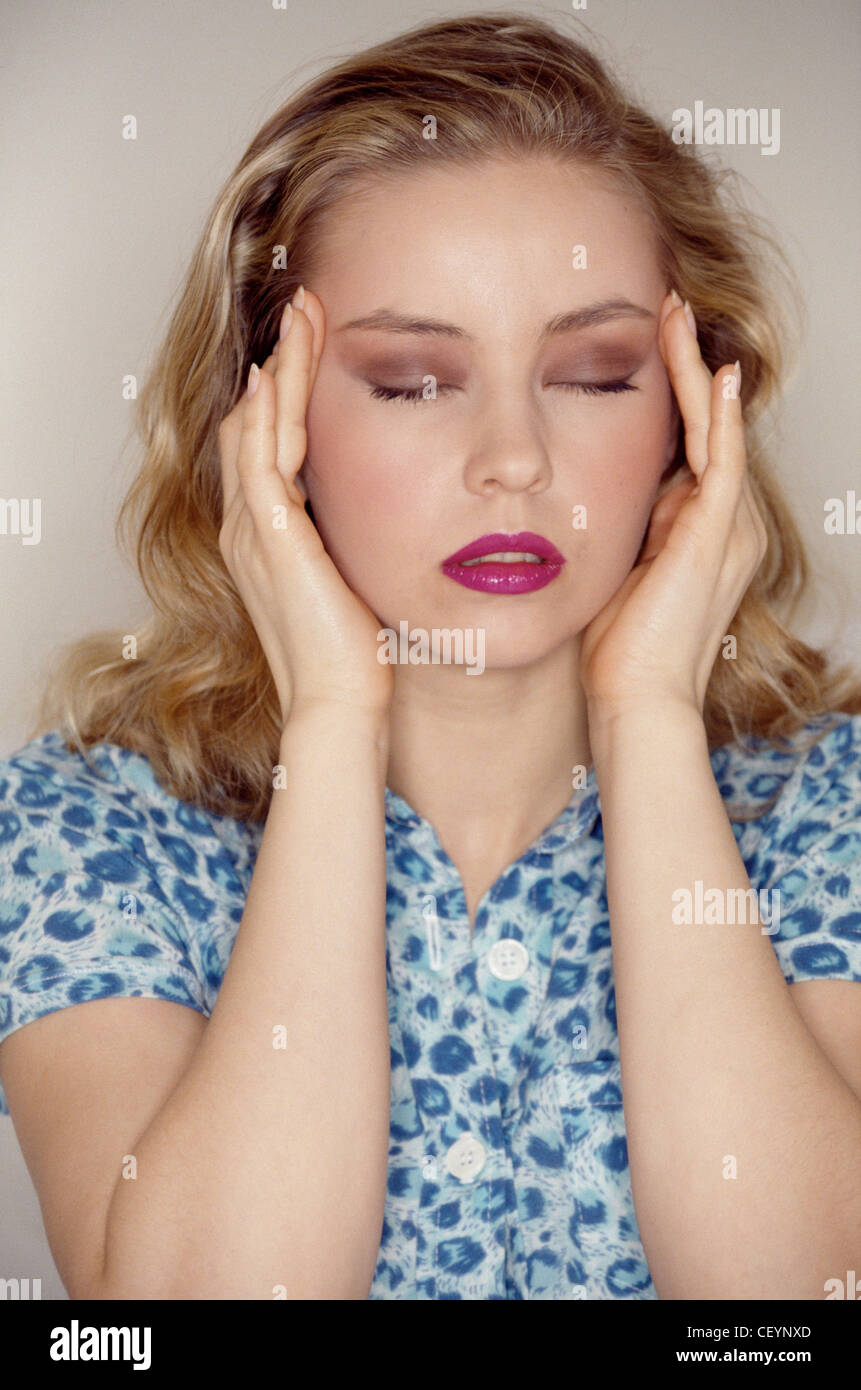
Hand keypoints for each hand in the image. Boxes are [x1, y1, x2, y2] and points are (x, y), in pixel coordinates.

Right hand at [217, 288, 393, 729]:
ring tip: (302, 313)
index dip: (286, 391)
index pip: (268, 445)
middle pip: (254, 421)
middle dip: (280, 362)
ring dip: (280, 365)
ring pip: (256, 424)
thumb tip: (402, 513)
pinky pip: (264, 454)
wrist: (341, 704)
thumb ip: (359, 543)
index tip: (313, 346)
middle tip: (304, 307)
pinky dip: (274, 406)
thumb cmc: (358, 656)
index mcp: (270, 538)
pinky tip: (286, 366)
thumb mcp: (355, 583)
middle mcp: (250, 528)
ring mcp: (254, 531)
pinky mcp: (270, 536)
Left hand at [579, 289, 767, 724]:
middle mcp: (723, 523)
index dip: (669, 391)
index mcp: (697, 530)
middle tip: (663, 306)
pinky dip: (718, 412)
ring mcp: (726, 527)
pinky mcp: (716, 534)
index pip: (688, 442)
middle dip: (686, 364)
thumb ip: (609, 529)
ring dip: (696, 369)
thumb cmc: (613, 651)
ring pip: (717, 427)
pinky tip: (712, 370)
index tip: (640, 343)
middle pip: (709, 422)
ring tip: (674, 315)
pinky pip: (725, 457)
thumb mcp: (610, 570)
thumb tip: (571, 495)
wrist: (634, 701)